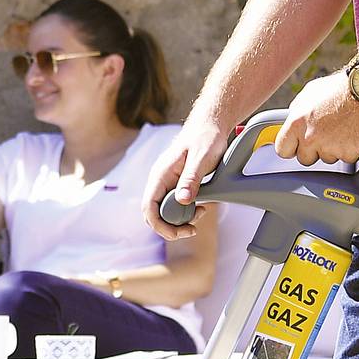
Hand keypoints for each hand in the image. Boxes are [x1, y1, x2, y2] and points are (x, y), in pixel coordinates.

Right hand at [148, 112, 235, 240]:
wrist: (210, 125)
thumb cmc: (205, 137)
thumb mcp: (201, 158)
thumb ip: (191, 178)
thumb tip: (183, 200)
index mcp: (161, 174)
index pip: (149, 207)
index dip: (160, 225)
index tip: (178, 233)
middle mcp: (160, 180)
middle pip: (154, 213)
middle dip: (171, 227)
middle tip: (192, 229)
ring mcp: (167, 182)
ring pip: (165, 211)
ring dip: (180, 219)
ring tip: (202, 213)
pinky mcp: (176, 183)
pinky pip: (175, 204)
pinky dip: (186, 211)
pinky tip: (202, 206)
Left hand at [277, 72, 358, 166]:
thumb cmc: (339, 88)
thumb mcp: (309, 93)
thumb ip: (297, 110)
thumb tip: (291, 120)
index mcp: (296, 123)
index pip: (282, 149)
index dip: (291, 148)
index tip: (298, 146)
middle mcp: (310, 137)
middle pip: (304, 158)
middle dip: (314, 150)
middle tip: (326, 135)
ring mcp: (329, 147)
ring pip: (326, 159)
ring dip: (333, 149)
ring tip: (342, 129)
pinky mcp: (348, 153)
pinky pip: (346, 158)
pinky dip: (351, 149)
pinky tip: (353, 134)